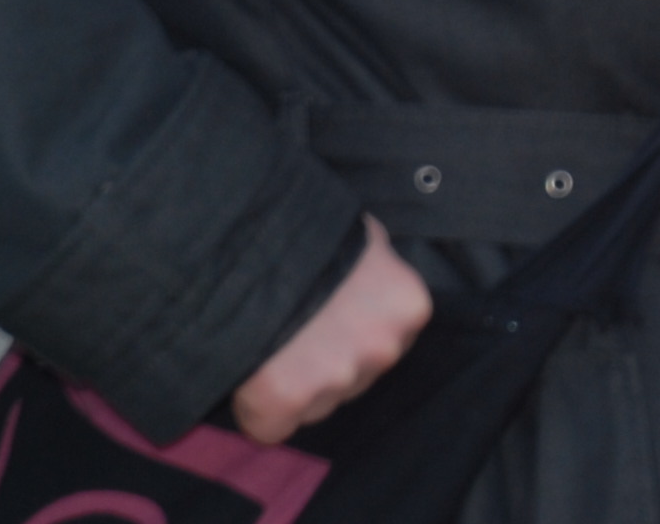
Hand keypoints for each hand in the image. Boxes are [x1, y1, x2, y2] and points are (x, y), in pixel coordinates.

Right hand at [233, 218, 430, 443]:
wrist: (251, 240)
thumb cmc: (309, 232)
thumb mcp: (363, 238)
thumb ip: (375, 267)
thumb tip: (371, 269)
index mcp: (410, 307)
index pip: (384, 345)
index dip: (345, 335)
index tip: (321, 318)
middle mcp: (384, 347)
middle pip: (351, 381)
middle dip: (323, 364)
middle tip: (292, 328)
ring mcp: (339, 375)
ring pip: (315, 405)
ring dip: (293, 386)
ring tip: (270, 339)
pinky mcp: (288, 398)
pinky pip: (271, 427)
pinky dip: (255, 410)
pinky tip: (250, 374)